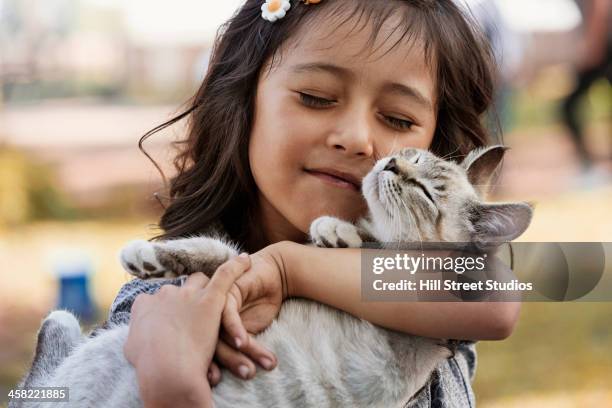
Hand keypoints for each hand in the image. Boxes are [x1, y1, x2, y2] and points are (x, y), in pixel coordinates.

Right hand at [124, 254, 250, 407]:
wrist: (166, 371)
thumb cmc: (149, 367)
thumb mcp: (133, 351)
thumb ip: (137, 338)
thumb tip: (137, 340)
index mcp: (144, 305)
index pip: (156, 300)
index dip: (165, 310)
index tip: (170, 322)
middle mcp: (165, 294)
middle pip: (178, 290)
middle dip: (184, 300)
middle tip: (193, 316)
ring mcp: (188, 295)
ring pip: (199, 280)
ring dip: (205, 287)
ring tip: (214, 295)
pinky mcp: (210, 298)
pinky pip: (225, 274)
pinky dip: (237, 266)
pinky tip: (246, 260)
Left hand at [206, 242, 289, 383]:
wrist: (273, 275)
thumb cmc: (258, 303)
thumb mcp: (247, 329)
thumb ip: (236, 345)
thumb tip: (234, 372)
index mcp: (203, 325)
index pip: (200, 350)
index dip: (209, 368)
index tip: (218, 381)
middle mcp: (205, 315)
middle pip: (208, 344)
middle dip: (229, 363)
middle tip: (245, 375)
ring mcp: (214, 303)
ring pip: (220, 333)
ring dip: (236, 353)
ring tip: (250, 370)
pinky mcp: (227, 292)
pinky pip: (228, 315)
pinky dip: (236, 330)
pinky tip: (244, 343)